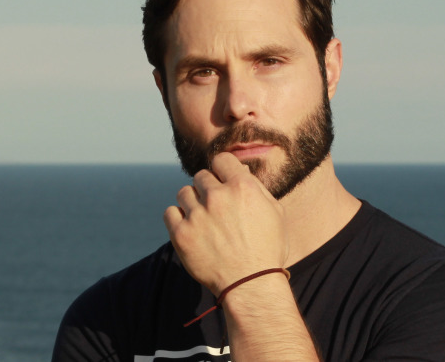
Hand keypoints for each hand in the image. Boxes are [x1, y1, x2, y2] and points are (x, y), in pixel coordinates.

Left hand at [163, 152, 287, 293]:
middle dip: (207, 189)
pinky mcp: (181, 234)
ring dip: (192, 203)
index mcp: (242, 187)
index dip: (222, 170)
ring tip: (203, 221)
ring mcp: (197, 215)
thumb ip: (256, 188)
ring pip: (184, 193)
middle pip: (201, 177)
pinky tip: (191, 229)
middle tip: (215, 209)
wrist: (251, 285)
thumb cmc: (267, 250)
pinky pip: (170, 213)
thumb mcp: (274, 212)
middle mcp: (218, 196)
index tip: (222, 182)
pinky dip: (178, 219)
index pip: (221, 160)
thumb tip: (240, 171)